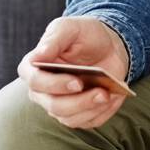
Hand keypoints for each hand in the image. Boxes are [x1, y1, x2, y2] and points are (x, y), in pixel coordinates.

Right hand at [17, 17, 131, 129]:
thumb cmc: (84, 34)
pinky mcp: (79, 114)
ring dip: (92, 108)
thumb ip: (53, 39)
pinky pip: (89, 122)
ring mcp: (60, 105)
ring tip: (109, 95)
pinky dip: (103, 112)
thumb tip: (37, 57)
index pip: (36, 82)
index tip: (77, 82)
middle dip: (79, 102)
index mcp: (34, 68)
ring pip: (70, 119)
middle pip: (54, 106)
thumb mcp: (70, 27)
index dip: (55, 85)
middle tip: (101, 92)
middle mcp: (43, 91)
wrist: (108, 45)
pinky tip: (114, 98)